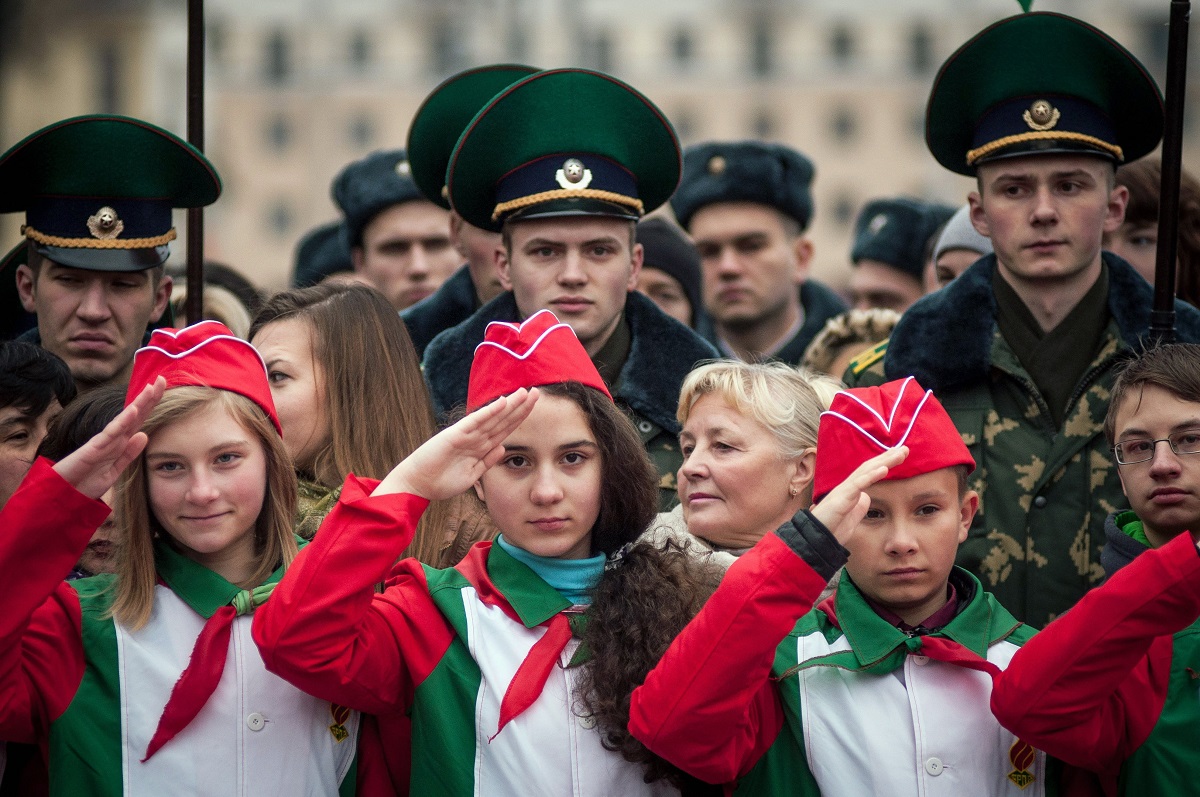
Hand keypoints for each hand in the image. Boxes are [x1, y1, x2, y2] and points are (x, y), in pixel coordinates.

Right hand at [54, 377, 165, 499]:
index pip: (139, 420)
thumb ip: (129, 454)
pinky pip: (110, 433)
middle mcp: (113, 439)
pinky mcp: (93, 448)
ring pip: (125, 419)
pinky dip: (122, 421)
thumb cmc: (86, 482)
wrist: (63, 496)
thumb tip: (144, 435)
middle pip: (135, 414)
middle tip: (162, 378)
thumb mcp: (115, 470)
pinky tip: (133, 410)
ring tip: (152, 388)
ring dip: (139, 403)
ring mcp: (104, 442)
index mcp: (120, 443)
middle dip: (149, 397)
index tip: (163, 388)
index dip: (151, 405)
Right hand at [373, 388, 538, 500]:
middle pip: (503, 420)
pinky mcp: (455, 435)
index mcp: (480, 446)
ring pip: (493, 418)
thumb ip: (487, 461)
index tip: (534, 406)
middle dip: (520, 407)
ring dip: (509, 406)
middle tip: (537, 392)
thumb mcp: (472, 474)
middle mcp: (475, 437)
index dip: (520, 417)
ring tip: (524, 392)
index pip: (505, 429)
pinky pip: (475, 422)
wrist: (417, 485)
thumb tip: (503, 448)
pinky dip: (489, 412)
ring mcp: (466, 435)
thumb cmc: (441, 481)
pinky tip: (502, 403)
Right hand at [810, 446, 907, 546]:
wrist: (815, 539)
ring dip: (883, 461)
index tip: (899, 455)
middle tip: (905, 449)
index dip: (884, 463)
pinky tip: (884, 469)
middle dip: (887, 457)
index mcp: (851, 491)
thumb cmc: (832, 529)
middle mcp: (847, 486)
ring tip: (899, 454)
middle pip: (869, 467)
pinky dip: (871, 476)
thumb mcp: (851, 517)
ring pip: (865, 471)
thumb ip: (859, 506)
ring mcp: (844, 491)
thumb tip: (867, 498)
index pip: (869, 472)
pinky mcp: (841, 498)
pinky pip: (858, 484)